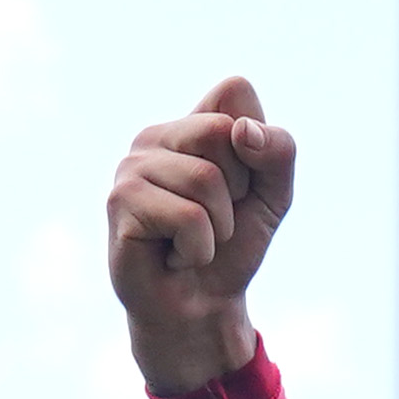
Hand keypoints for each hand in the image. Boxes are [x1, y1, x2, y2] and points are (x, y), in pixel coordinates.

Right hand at [108, 77, 289, 393]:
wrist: (202, 308)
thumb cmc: (232, 248)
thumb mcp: (274, 195)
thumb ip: (278, 152)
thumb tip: (241, 131)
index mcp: (190, 122)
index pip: (236, 90)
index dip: (256, 142)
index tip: (241, 184)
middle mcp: (154, 136)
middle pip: (223, 131)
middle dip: (238, 188)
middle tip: (215, 218)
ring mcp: (131, 166)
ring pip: (207, 179)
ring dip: (218, 226)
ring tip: (193, 240)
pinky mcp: (120, 202)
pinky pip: (189, 217)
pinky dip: (198, 248)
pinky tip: (173, 256)